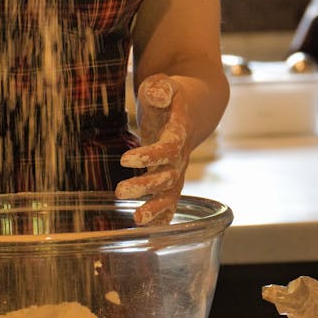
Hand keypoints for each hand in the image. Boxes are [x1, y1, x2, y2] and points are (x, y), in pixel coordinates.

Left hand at [115, 74, 190, 225]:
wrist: (197, 106)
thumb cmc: (173, 94)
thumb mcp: (165, 83)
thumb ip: (161, 87)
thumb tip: (157, 93)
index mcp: (179, 132)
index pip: (168, 147)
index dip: (150, 155)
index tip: (126, 159)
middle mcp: (181, 155)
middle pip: (168, 176)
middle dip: (145, 186)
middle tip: (120, 192)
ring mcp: (177, 169)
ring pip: (170, 193)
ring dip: (155, 207)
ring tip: (136, 220)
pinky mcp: (172, 177)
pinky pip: (170, 201)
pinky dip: (162, 218)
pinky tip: (150, 234)